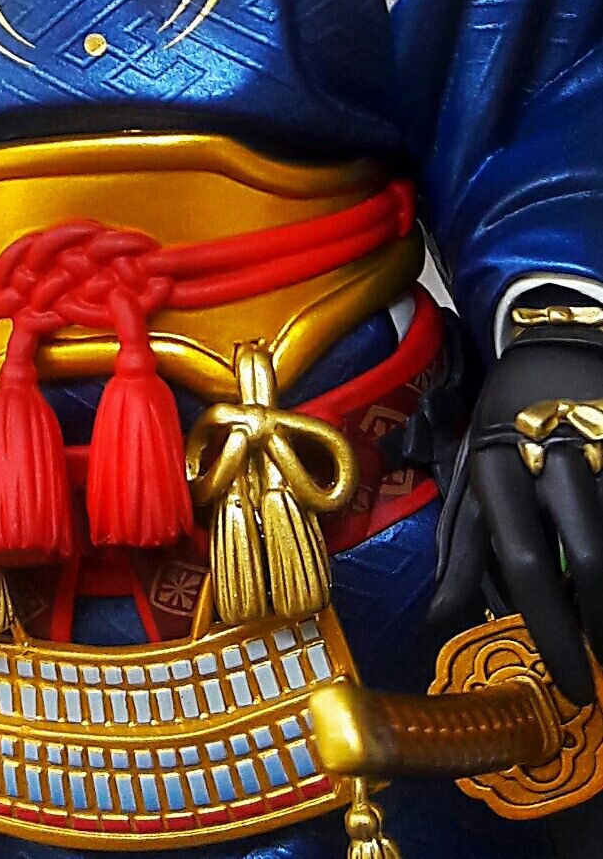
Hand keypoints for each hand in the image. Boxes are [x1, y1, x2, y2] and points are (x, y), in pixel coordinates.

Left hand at [432, 306, 602, 706]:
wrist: (556, 339)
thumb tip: (439, 622)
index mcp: (497, 460)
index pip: (523, 560)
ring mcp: (601, 437)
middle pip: (590, 556)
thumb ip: (461, 546)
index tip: (572, 685)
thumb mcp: (473, 469)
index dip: (551, 630)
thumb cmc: (507, 419)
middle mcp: (550, 450)